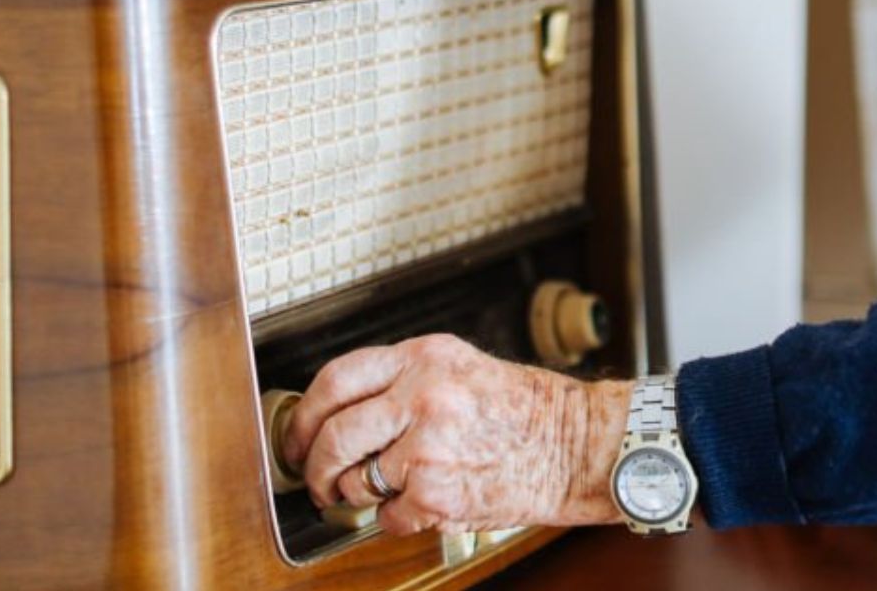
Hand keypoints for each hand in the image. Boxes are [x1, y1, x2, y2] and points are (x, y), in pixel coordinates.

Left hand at [281, 333, 630, 535]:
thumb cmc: (528, 411)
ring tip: (386, 491)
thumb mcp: (462, 369)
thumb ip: (404, 381)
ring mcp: (428, 446)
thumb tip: (343, 412)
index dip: (304, 416)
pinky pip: (388, 516)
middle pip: (334, 435)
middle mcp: (422, 396)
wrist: (578, 445)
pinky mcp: (437, 492)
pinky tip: (423, 504)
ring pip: (356, 480)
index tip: (298, 437)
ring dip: (360, 495)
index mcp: (424, 358)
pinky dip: (398, 519)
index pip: (336, 380)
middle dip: (317, 467)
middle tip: (320, 480)